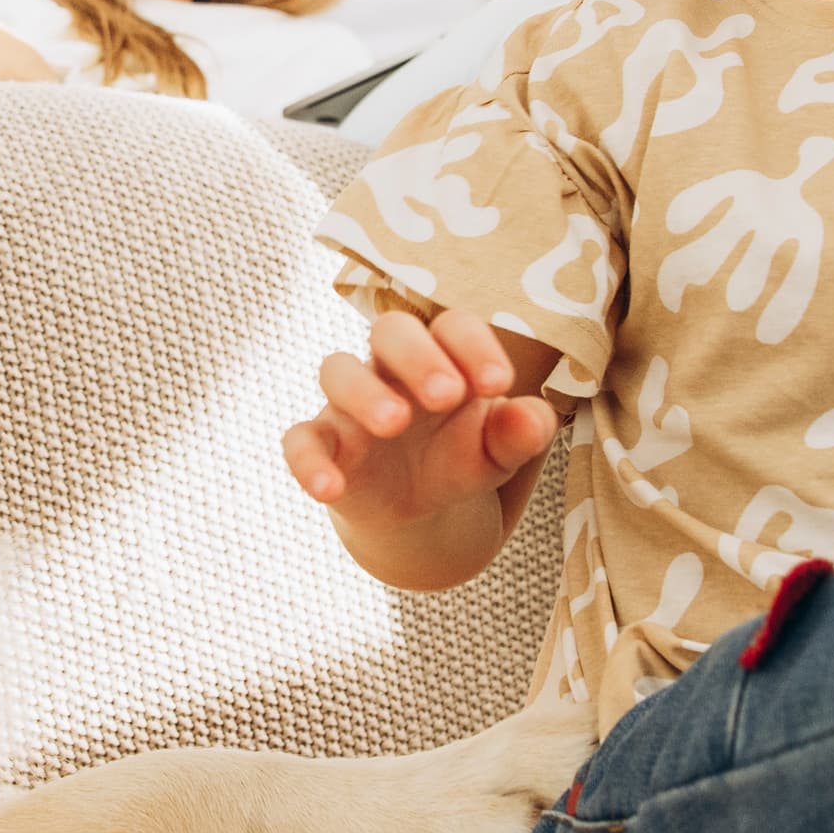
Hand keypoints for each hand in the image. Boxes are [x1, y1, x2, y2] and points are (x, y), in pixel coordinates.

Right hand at [282, 309, 559, 589]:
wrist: (417, 506)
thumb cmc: (461, 456)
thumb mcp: (500, 451)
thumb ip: (522, 433)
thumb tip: (533, 418)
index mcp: (442, 355)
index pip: (452, 326)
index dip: (474, 346)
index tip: (499, 383)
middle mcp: (390, 367)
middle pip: (390, 331)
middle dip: (418, 356)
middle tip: (447, 395)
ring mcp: (349, 403)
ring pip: (338, 371)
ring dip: (364, 393)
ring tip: (395, 423)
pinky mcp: (323, 444)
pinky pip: (299, 440)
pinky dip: (307, 461)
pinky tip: (329, 488)